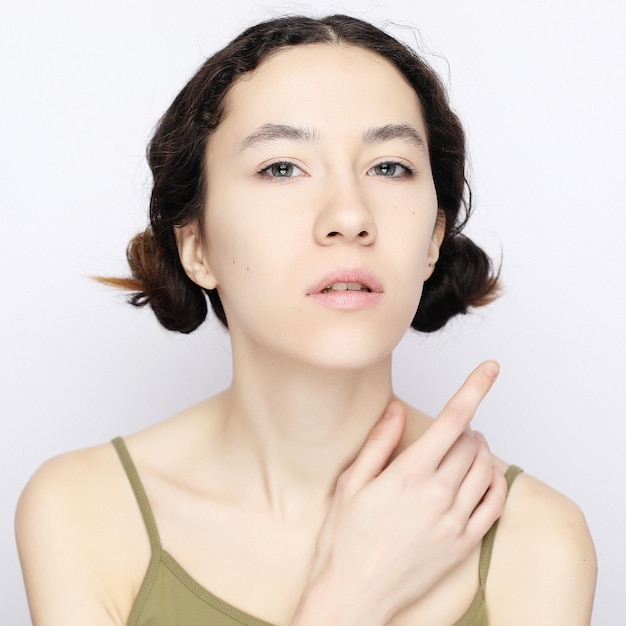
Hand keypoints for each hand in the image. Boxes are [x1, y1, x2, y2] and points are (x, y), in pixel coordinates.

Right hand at [292, 361, 506, 625]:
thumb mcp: (352, 483)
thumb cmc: (346, 538)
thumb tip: (396, 409)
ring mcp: (455, 521)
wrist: (355, 593)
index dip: (475, 388)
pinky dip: (494, 481)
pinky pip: (494, 503)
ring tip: (463, 450)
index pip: (452, 419)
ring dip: (479, 450)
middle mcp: (438, 495)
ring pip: (486, 468)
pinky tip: (481, 478)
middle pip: (471, 442)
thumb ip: (379, 442)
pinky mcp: (464, 544)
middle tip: (452, 430)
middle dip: (465, 427)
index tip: (491, 368)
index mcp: (409, 474)